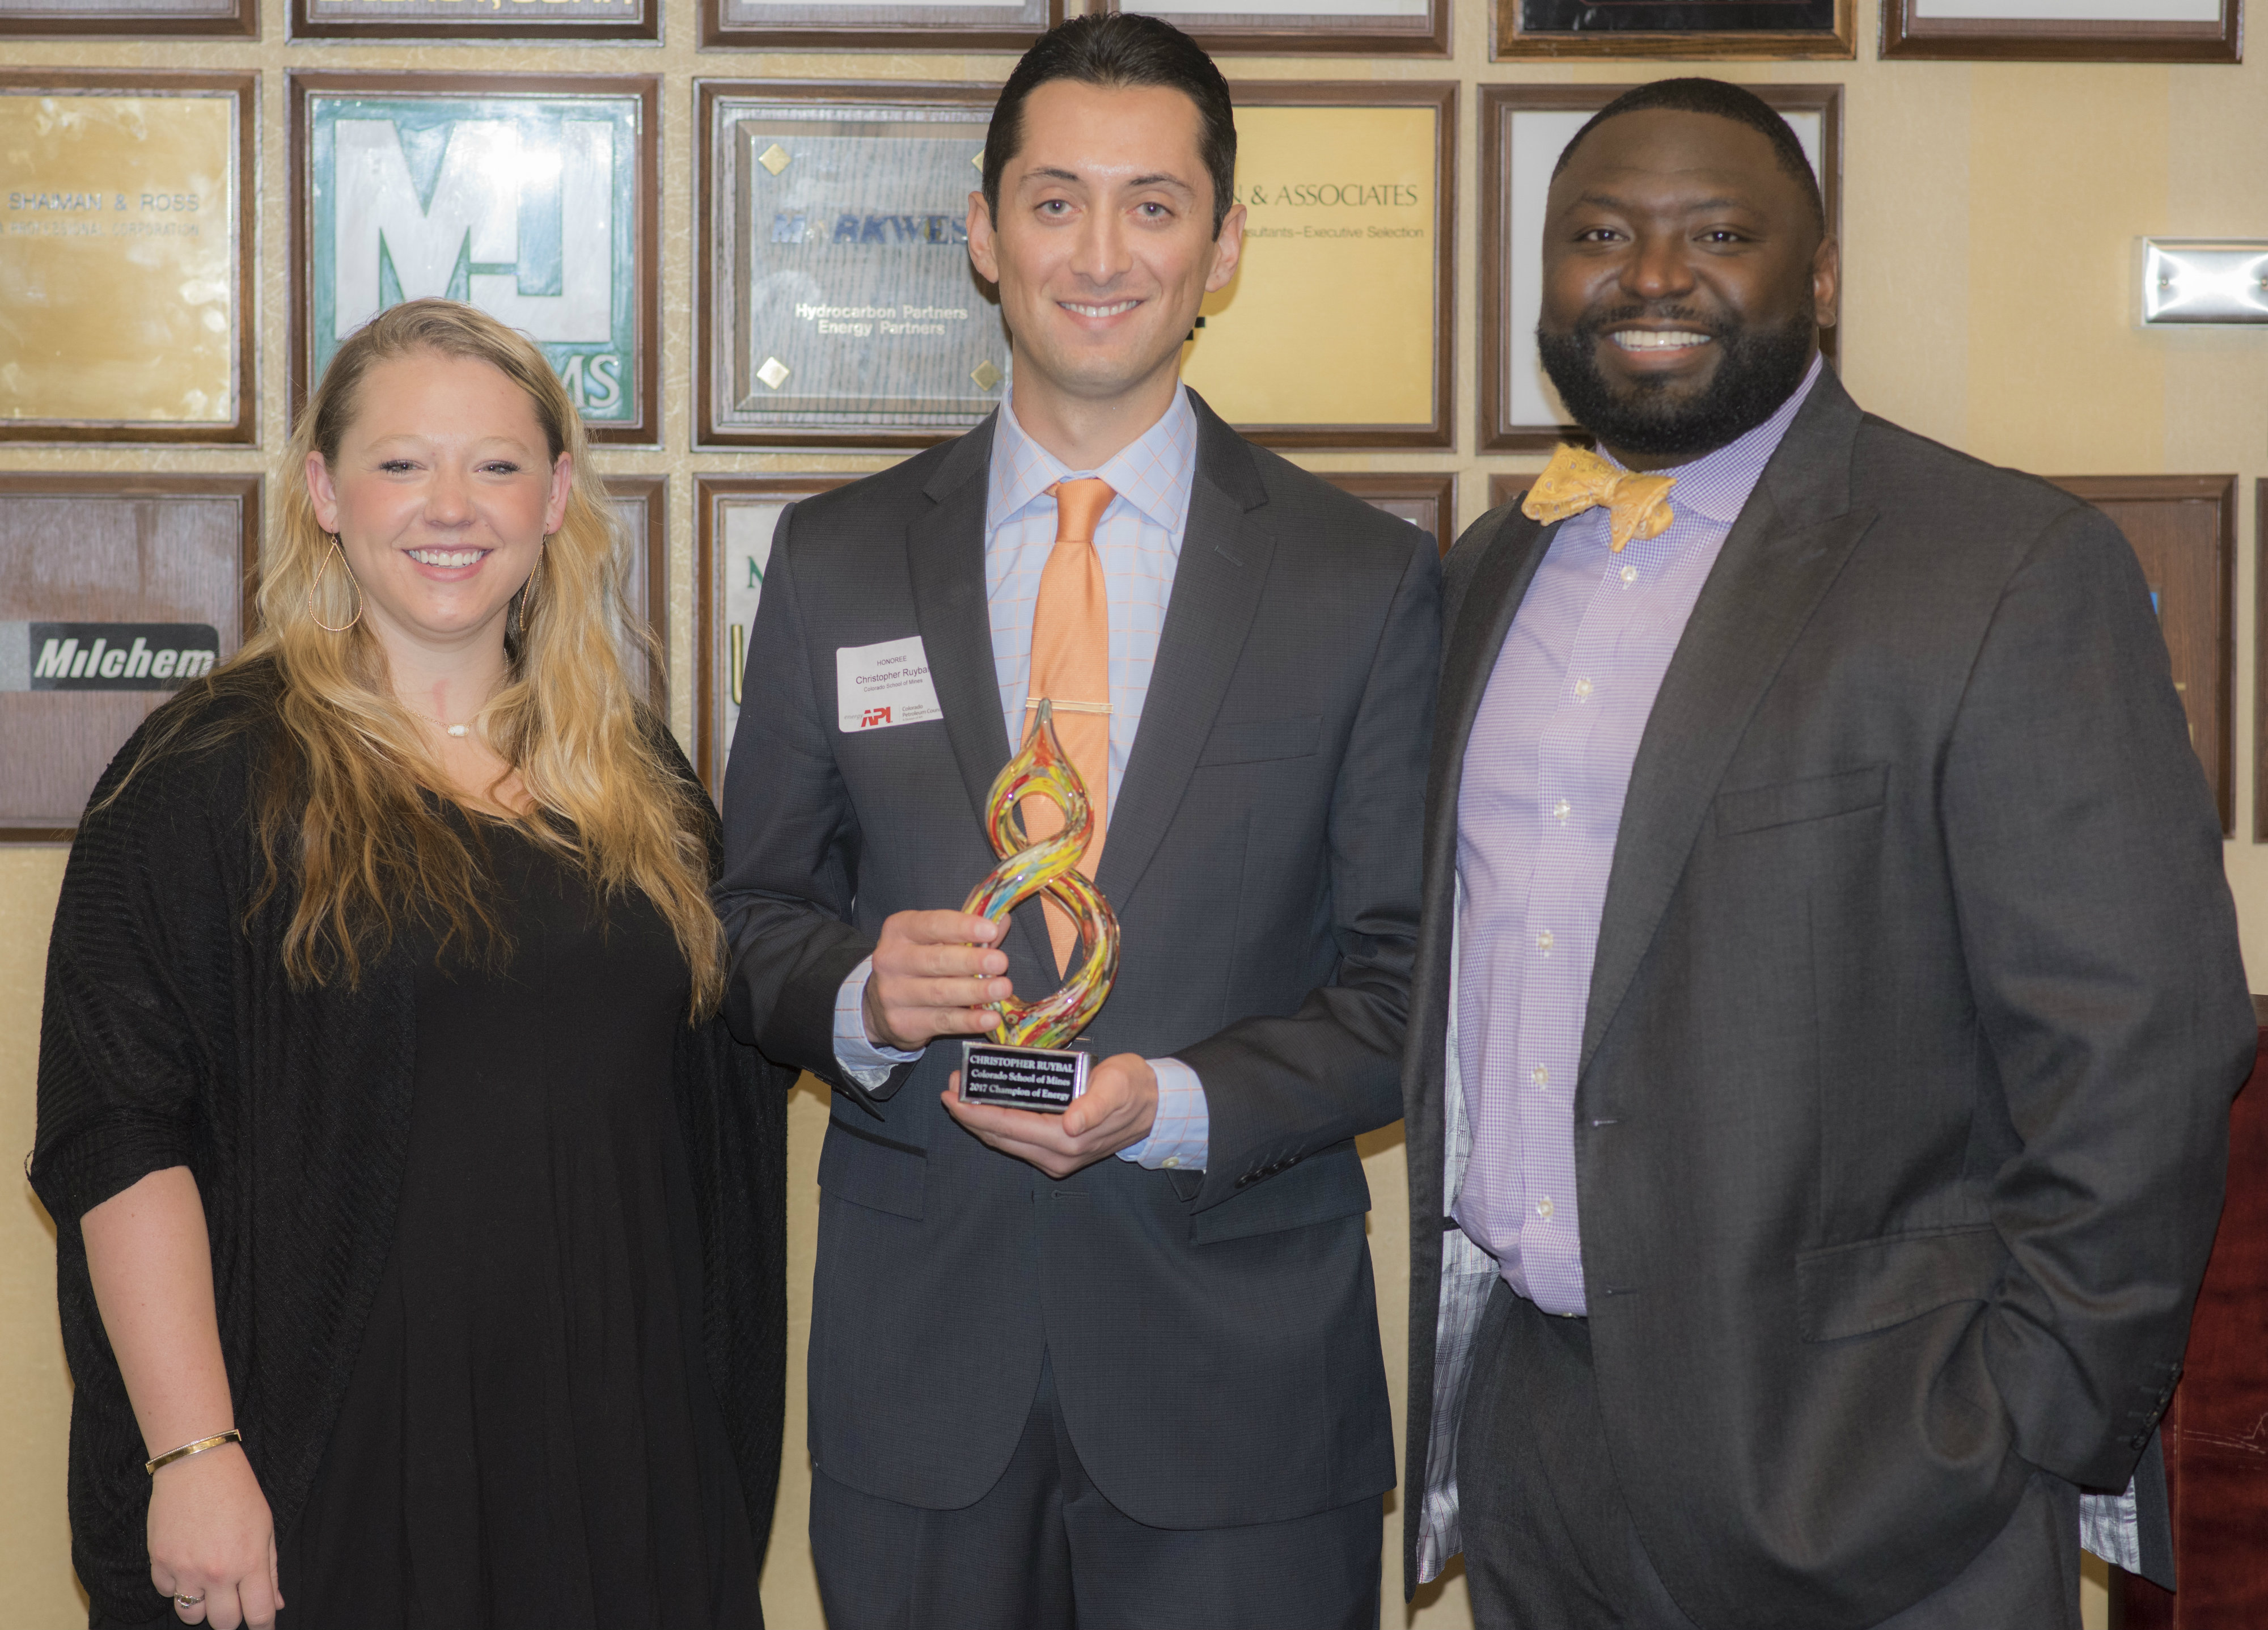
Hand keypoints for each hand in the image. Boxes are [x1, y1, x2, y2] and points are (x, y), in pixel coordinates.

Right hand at [148, 1442, 280, 1628]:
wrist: (197, 1465)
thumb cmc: (238, 1492)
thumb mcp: (265, 1527)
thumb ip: (270, 1570)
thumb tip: (275, 1605)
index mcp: (249, 1562)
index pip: (259, 1614)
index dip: (263, 1625)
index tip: (263, 1625)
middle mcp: (217, 1572)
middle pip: (223, 1623)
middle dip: (231, 1617)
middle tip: (233, 1599)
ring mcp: (185, 1569)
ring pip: (190, 1616)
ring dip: (201, 1606)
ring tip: (207, 1583)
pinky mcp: (159, 1562)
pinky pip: (166, 1593)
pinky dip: (176, 1585)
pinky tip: (186, 1564)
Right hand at [865, 909, 1013, 1051]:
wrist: (881, 1003)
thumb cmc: (919, 963)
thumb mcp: (935, 940)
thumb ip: (967, 931)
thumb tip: (1002, 922)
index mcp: (899, 930)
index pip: (932, 925)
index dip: (962, 927)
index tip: (990, 931)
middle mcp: (890, 960)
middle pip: (936, 960)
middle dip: (971, 961)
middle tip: (1001, 962)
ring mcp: (893, 994)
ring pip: (940, 993)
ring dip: (975, 991)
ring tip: (1002, 988)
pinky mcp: (902, 1023)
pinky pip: (942, 1022)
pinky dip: (969, 1021)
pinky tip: (990, 1018)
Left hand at [944, 1053, 1157, 1178]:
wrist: (1153, 1106)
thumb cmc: (1132, 1088)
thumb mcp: (1116, 1086)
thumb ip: (1094, 1106)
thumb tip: (1072, 1125)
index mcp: (1068, 1140)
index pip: (1009, 1126)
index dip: (976, 1111)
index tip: (953, 1094)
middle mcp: (1057, 1156)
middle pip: (1000, 1137)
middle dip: (970, 1114)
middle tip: (951, 1087)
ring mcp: (1056, 1159)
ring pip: (1005, 1141)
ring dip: (981, 1120)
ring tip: (962, 1093)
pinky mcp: (1057, 1154)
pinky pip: (1017, 1140)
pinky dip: (998, 1124)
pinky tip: (988, 1105)